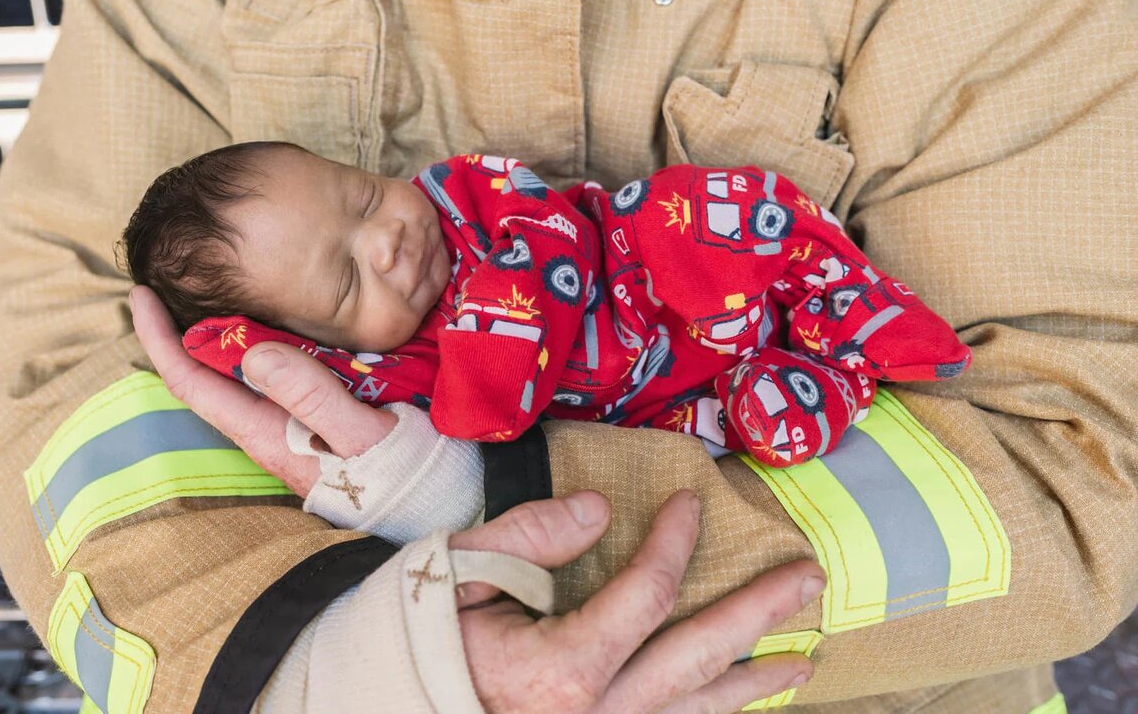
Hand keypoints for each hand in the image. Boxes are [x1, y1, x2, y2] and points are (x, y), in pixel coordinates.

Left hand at [128, 285, 396, 495]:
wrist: (444, 508)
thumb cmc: (407, 477)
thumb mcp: (364, 436)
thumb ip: (312, 397)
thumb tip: (252, 352)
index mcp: (269, 436)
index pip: (194, 384)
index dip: (162, 340)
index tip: (142, 293)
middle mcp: (270, 434)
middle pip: (208, 378)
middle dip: (182, 331)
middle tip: (176, 277)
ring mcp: (292, 430)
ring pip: (241, 377)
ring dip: (223, 336)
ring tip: (217, 289)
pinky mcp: (317, 424)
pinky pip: (274, 378)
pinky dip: (263, 344)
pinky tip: (276, 323)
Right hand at [451, 489, 823, 713]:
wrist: (386, 709)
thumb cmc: (419, 640)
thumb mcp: (459, 574)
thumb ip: (529, 536)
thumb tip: (599, 510)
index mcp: (561, 670)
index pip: (646, 595)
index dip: (675, 542)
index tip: (691, 502)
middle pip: (697, 658)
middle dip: (758, 614)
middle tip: (808, 579)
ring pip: (696, 710)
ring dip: (753, 679)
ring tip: (804, 659)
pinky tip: (735, 702)